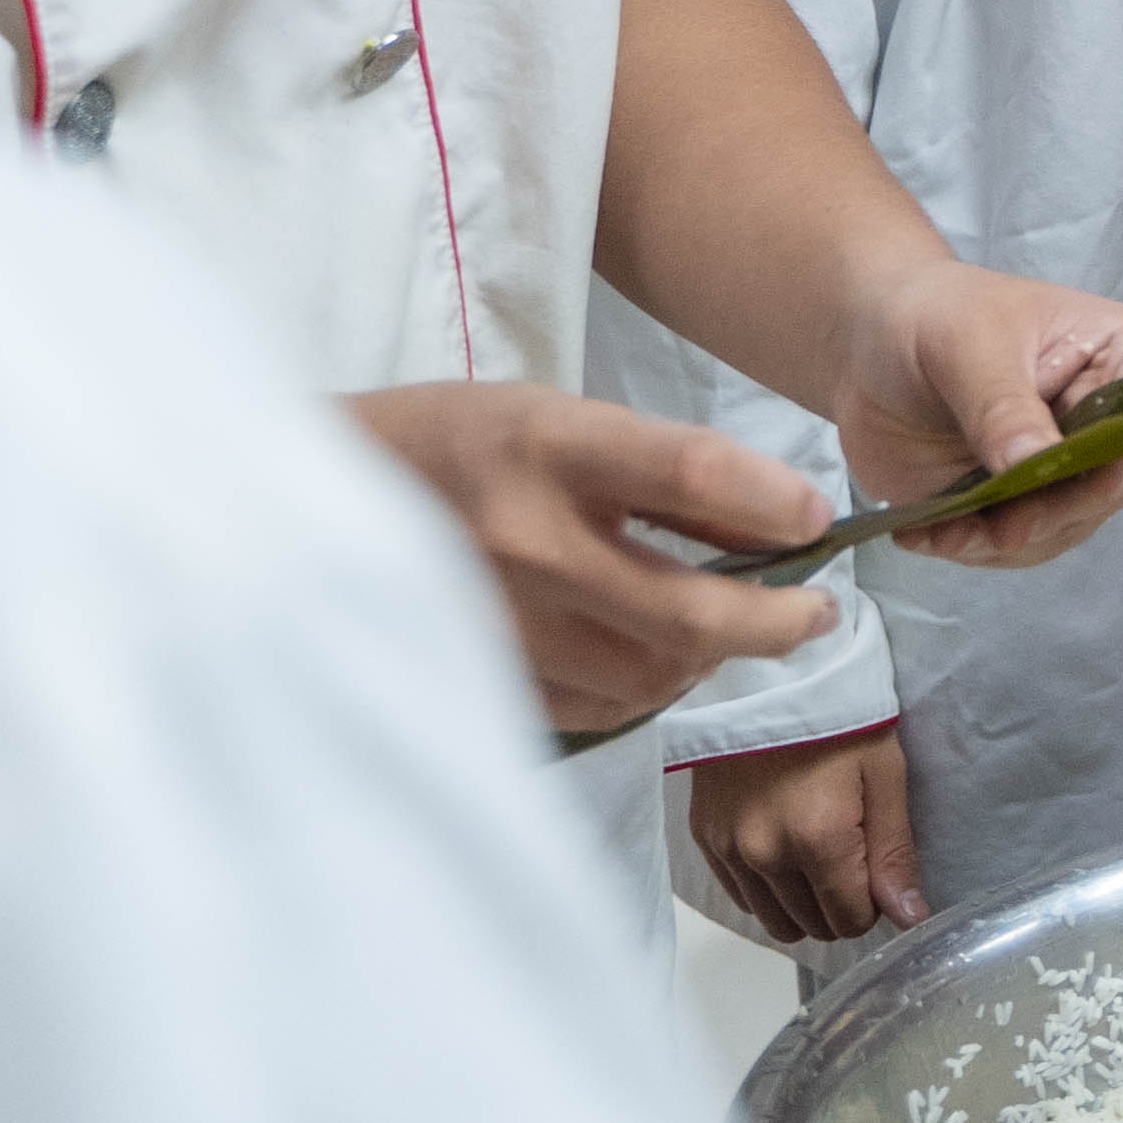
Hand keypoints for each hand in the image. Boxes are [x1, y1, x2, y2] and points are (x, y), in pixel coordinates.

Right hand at [341, 382, 838, 734]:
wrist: (306, 500)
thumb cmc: (452, 444)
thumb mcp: (554, 415)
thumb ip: (655, 468)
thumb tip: (776, 524)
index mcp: (545, 447)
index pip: (693, 472)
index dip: (775, 504)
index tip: (816, 522)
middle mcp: (523, 541)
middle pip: (687, 611)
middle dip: (776, 622)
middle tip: (816, 612)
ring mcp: (497, 623)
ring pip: (651, 675)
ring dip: (712, 660)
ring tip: (735, 632)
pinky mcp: (479, 680)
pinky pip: (597, 706)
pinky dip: (646, 686)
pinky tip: (657, 657)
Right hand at [692, 724, 923, 943]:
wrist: (768, 673)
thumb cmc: (837, 714)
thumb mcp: (885, 773)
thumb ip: (894, 852)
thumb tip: (910, 918)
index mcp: (817, 839)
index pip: (849, 920)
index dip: (872, 903)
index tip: (875, 868)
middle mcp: (765, 852)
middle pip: (812, 925)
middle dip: (840, 904)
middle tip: (852, 857)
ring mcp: (728, 847)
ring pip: (774, 919)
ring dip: (803, 903)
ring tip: (818, 854)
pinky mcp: (704, 836)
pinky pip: (740, 895)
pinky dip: (767, 887)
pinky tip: (784, 848)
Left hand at [833, 257, 1122, 565]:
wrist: (867, 343)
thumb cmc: (932, 315)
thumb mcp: (967, 346)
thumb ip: (1003, 406)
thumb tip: (1035, 466)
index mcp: (1118, 356)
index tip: (1082, 478)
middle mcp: (1103, 419)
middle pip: (1114, 484)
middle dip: (1056, 511)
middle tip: (1001, 526)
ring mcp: (1062, 467)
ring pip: (1066, 525)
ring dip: (1008, 539)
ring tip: (945, 531)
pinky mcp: (1018, 501)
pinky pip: (1015, 543)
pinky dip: (971, 547)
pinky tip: (924, 533)